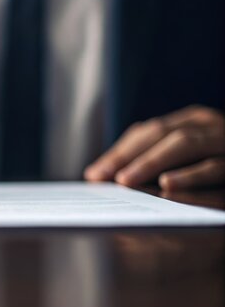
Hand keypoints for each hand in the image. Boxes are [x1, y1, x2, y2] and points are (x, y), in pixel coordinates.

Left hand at [85, 105, 224, 189]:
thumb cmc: (222, 163)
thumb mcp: (191, 158)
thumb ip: (156, 161)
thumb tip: (102, 176)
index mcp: (192, 120)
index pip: (147, 131)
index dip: (119, 152)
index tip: (95, 174)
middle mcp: (208, 123)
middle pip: (161, 134)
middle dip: (129, 157)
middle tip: (104, 179)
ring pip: (185, 144)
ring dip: (153, 163)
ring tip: (127, 181)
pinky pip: (217, 165)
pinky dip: (191, 175)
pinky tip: (168, 185)